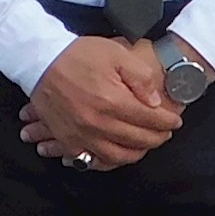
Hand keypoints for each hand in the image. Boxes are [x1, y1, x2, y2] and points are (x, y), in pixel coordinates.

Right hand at [21, 35, 179, 171]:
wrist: (39, 61)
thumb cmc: (77, 55)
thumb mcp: (116, 53)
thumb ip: (140, 77)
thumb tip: (154, 102)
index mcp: (113, 101)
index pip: (150, 119)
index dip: (167, 122)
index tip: (175, 121)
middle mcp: (98, 124)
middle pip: (137, 140)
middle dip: (156, 138)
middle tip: (164, 134)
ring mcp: (81, 135)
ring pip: (117, 156)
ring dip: (135, 154)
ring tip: (144, 146)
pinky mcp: (67, 140)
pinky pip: (90, 160)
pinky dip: (106, 162)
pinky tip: (115, 156)